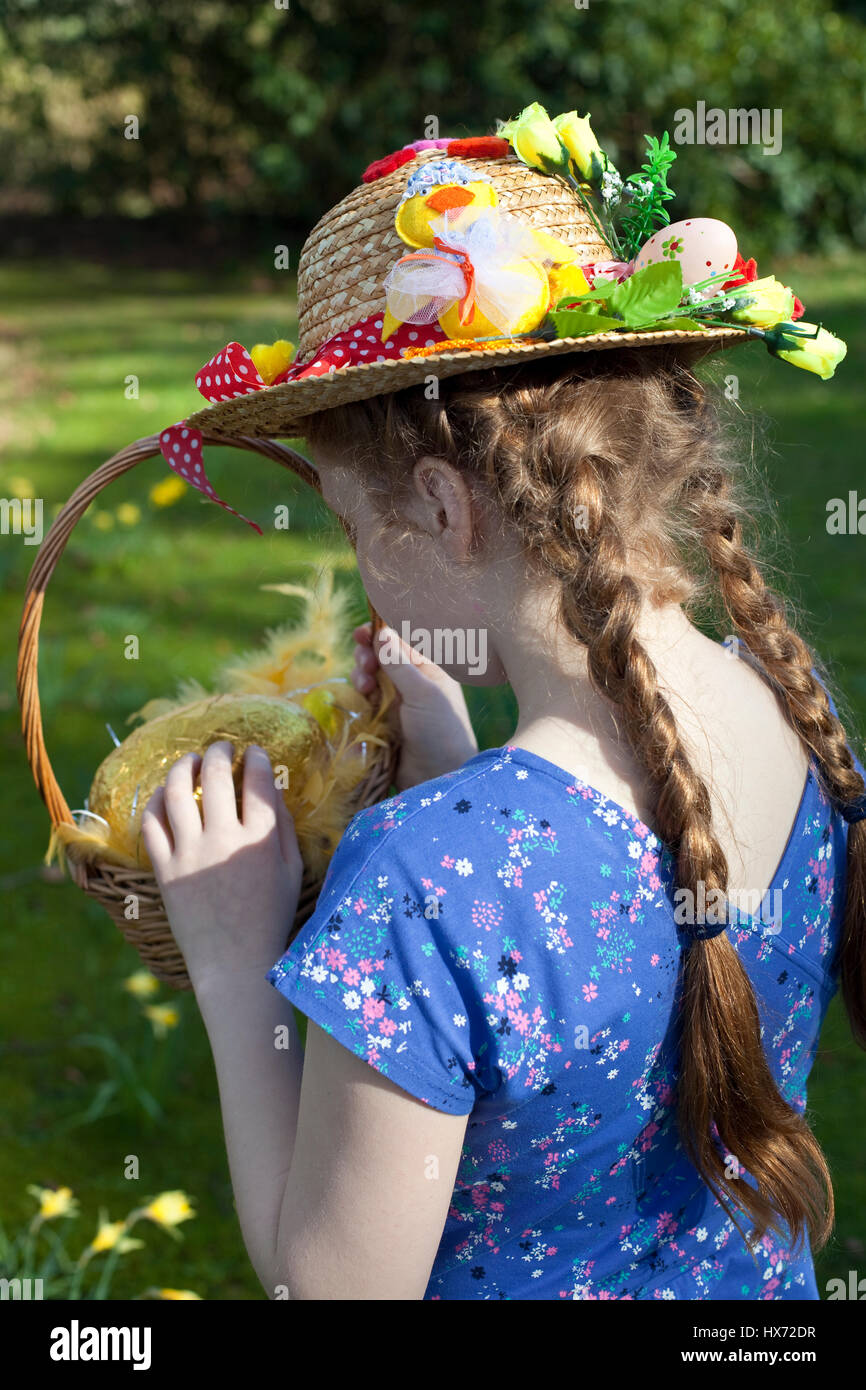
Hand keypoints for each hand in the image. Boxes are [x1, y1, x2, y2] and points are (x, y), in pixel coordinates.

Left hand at [140, 741, 303, 988]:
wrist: (234, 962)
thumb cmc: (270, 918)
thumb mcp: (292, 872)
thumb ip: (284, 829)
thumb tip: (274, 790)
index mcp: (261, 840)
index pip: (258, 782)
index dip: (256, 760)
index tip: (254, 753)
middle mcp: (224, 840)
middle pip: (217, 776)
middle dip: (219, 752)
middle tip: (221, 748)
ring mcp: (191, 853)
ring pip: (178, 792)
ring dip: (184, 766)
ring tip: (189, 761)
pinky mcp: (165, 869)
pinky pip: (153, 823)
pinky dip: (157, 801)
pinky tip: (166, 793)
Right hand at [351, 622, 477, 791]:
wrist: (437, 777)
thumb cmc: (440, 731)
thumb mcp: (424, 694)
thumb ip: (399, 664)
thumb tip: (382, 632)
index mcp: (427, 670)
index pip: (399, 643)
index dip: (378, 635)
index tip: (361, 634)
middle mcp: (410, 683)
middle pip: (379, 659)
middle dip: (367, 657)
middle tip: (364, 665)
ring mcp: (395, 703)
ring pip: (369, 679)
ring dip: (361, 676)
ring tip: (364, 687)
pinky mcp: (382, 722)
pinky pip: (364, 702)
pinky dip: (359, 697)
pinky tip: (361, 700)